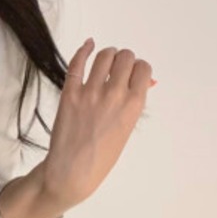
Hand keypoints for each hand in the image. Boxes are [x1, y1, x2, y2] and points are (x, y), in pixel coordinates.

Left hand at [41, 39, 155, 207]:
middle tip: (118, 69)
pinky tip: (88, 45)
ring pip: (104, 55)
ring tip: (105, 61)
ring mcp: (90, 93)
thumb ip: (134, 102)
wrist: (72, 172)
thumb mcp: (126, 129)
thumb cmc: (102, 156)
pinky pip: (78, 62)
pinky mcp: (69, 94)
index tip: (133, 75)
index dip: (139, 69)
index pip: (143, 68)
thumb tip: (147, 81)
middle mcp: (114, 95)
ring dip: (108, 54)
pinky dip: (84, 49)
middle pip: (125, 57)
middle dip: (124, 60)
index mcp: (133, 105)